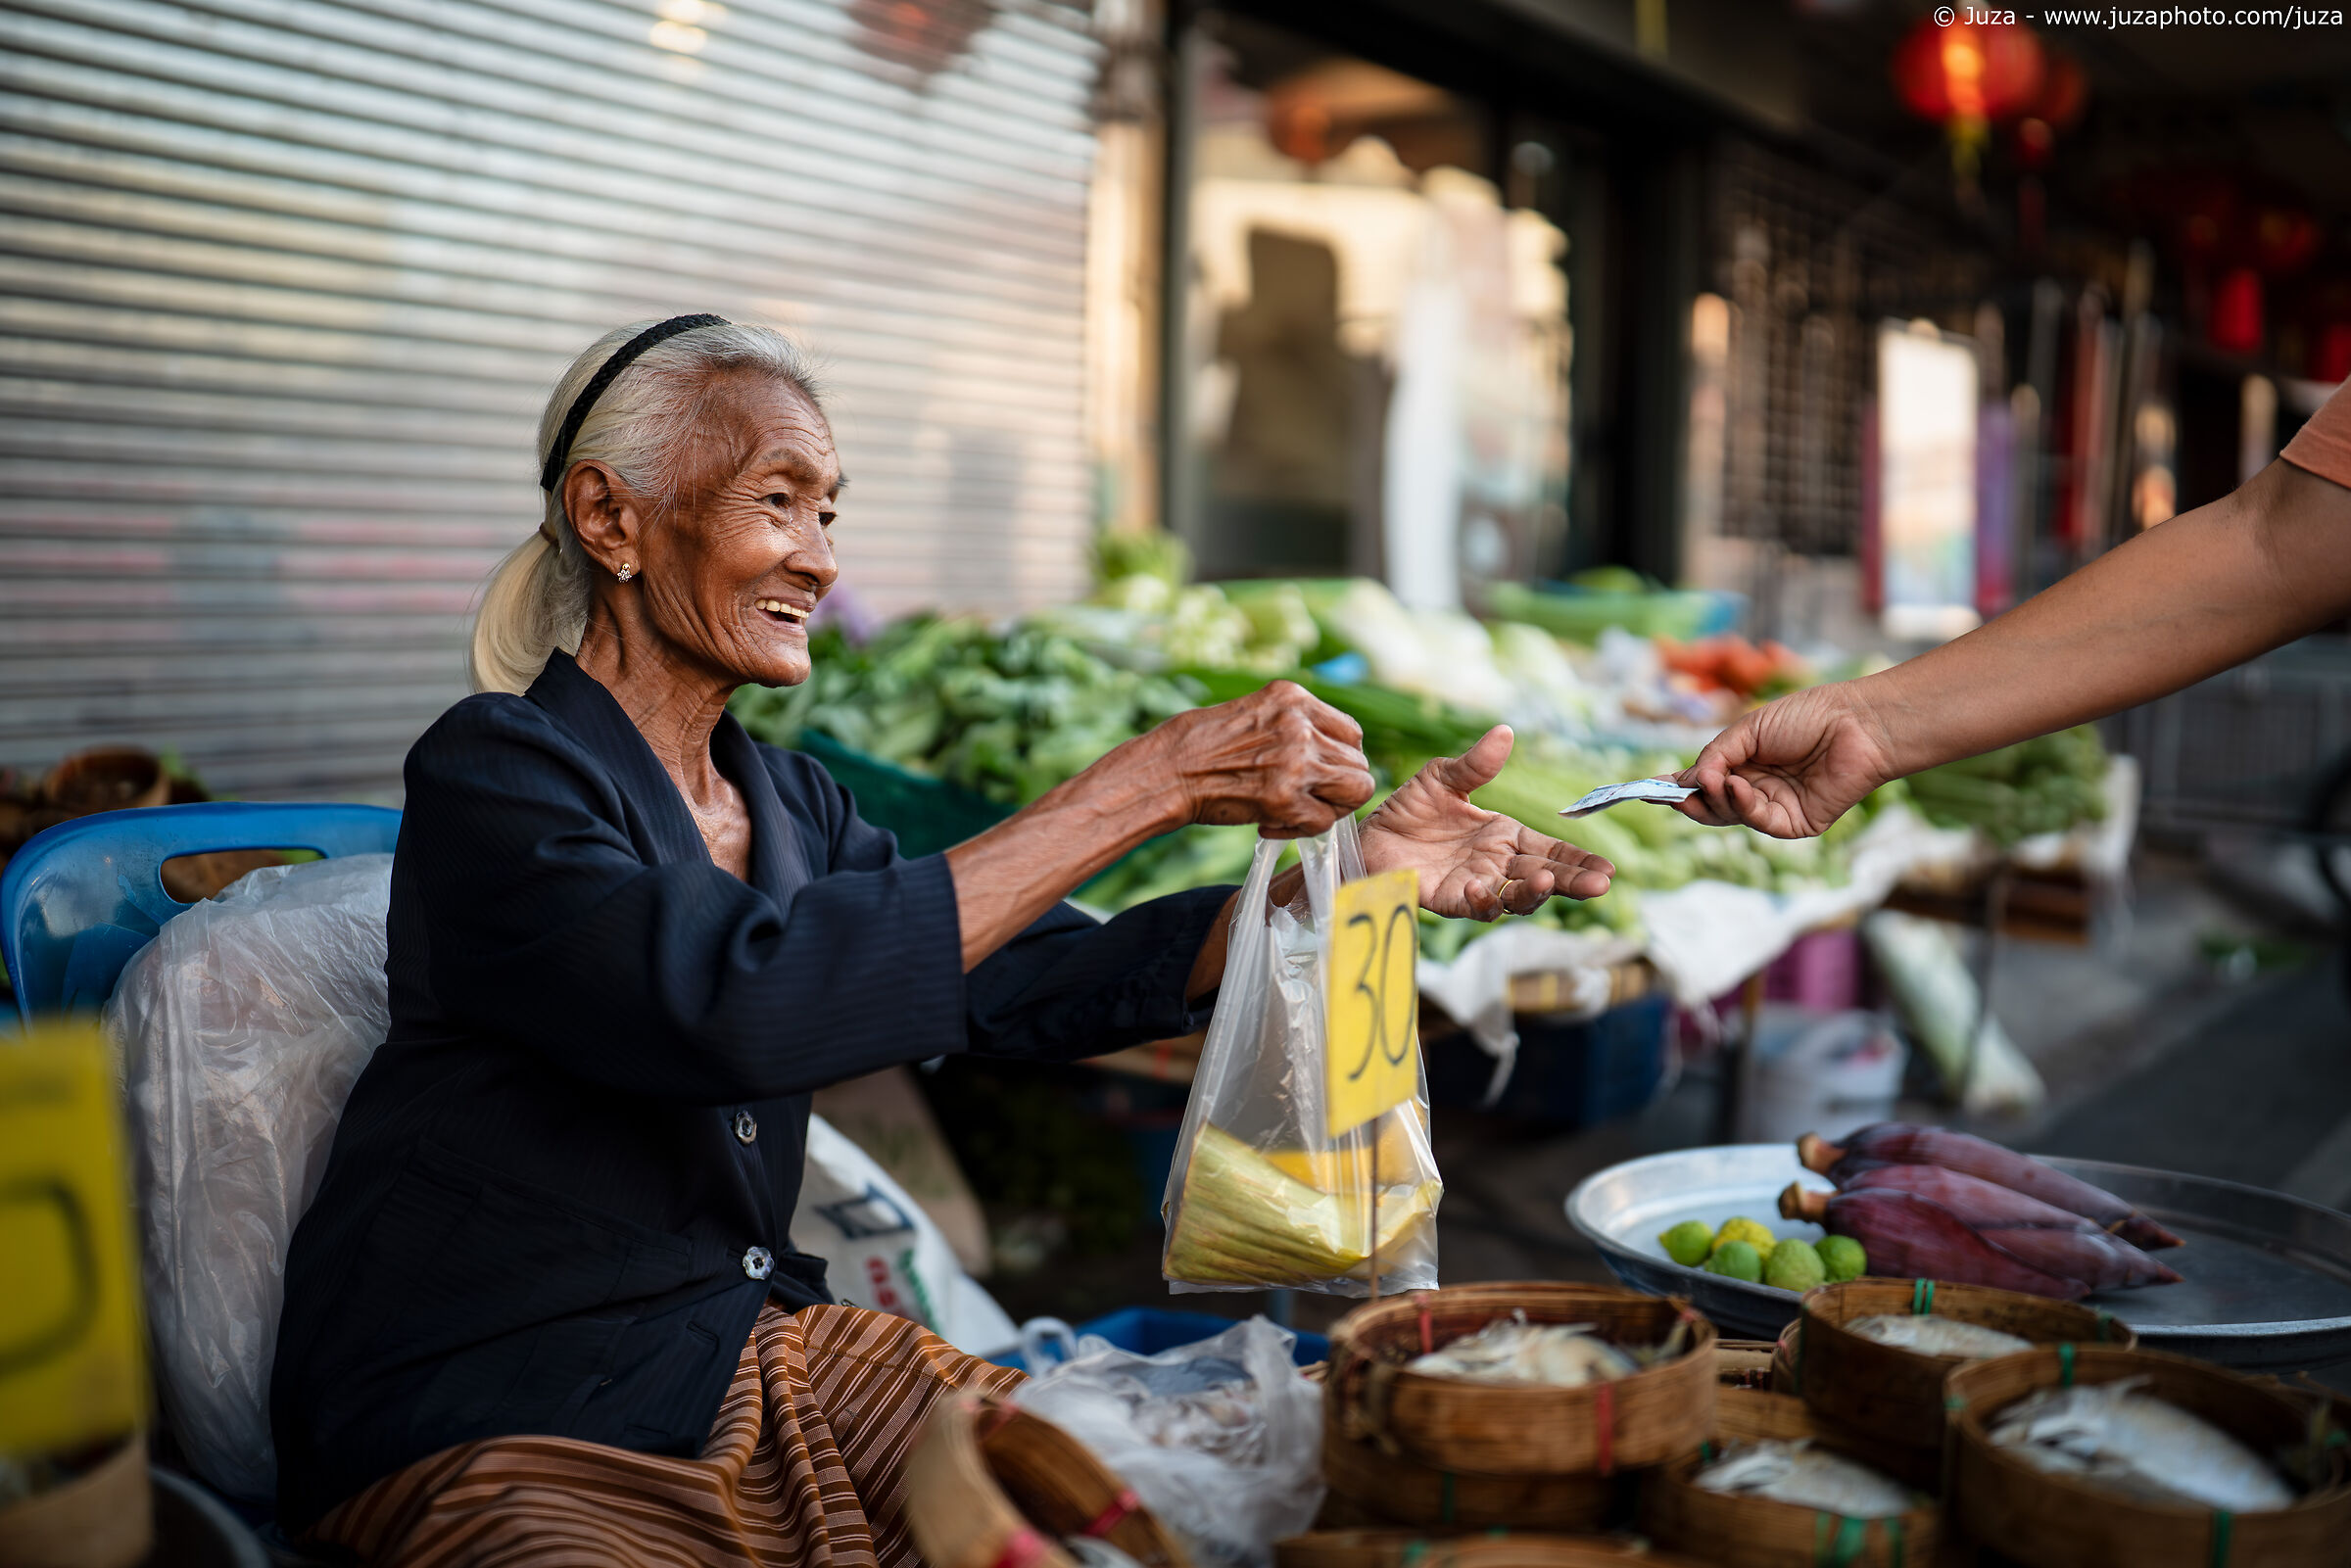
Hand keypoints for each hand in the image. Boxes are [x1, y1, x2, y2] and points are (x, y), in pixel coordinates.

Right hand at [1147, 681, 1377, 837]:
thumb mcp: (1252, 711)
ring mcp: (1296, 762)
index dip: (1341, 759)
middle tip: (1309, 800)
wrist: (1163, 771)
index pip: (1352, 733)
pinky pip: (1323, 822)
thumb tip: (1327, 750)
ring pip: (1355, 791)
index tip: (1321, 773)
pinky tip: (1270, 824)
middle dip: (1339, 787)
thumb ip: (1293, 724)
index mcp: (1293, 697)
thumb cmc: (1197, 744)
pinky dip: (1301, 830)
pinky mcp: (1284, 799)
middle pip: (1359, 764)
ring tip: (1297, 813)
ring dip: (1330, 808)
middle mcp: (1301, 725)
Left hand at [1359, 726, 1613, 918]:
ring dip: (1533, 893)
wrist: (1368, 833)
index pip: (1550, 849)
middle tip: (1599, 886)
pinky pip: (1473, 907)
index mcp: (1504, 835)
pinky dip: (1482, 901)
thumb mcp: (1443, 777)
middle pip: (1543, 877)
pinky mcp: (1449, 899)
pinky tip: (1483, 888)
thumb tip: (1505, 732)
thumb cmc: (1409, 808)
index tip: (1608, 870)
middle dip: (1572, 882)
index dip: (1578, 860)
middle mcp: (1496, 863)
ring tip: (1546, 881)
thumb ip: (1475, 763)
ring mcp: (1475, 884)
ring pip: (1515, 898)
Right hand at [1675, 681, 1898, 838]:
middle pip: (1710, 804)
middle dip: (1689, 800)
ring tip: (1715, 781)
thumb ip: (1715, 755)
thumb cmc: (1808, 716)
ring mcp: (1775, 807)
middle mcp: (1757, 787)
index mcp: (1744, 763)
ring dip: (1716, 800)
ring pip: (1730, 816)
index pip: (1702, 780)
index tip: (1646, 788)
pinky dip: (1743, 807)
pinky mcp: (1796, 824)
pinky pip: (1759, 822)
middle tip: (1672, 795)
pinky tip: (1738, 787)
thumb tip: (1687, 781)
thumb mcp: (1748, 730)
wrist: (1858, 724)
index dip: (1676, 785)